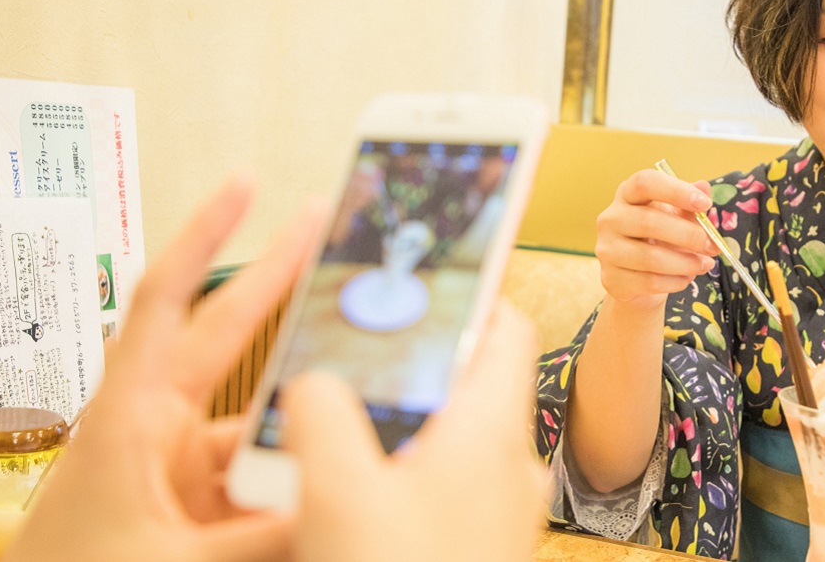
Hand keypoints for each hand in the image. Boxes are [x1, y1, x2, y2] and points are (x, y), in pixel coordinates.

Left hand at [6, 175, 325, 561]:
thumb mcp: (172, 560)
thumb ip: (263, 536)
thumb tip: (340, 508)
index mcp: (132, 414)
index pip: (173, 301)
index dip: (207, 236)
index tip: (243, 183)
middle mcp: (156, 424)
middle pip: (228, 336)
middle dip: (275, 281)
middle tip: (324, 227)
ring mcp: (177, 462)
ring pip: (257, 428)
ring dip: (298, 437)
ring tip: (351, 447)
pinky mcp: (193, 501)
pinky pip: (256, 479)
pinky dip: (289, 488)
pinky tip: (322, 505)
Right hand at [282, 301, 546, 561]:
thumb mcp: (338, 491)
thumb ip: (322, 415)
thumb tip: (313, 382)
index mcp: (493, 432)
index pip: (507, 331)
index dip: (466, 298)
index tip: (421, 288)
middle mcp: (510, 469)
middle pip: (465, 390)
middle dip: (407, 374)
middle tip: (351, 368)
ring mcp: (501, 513)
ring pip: (449, 447)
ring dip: (397, 435)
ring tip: (335, 440)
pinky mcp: (482, 547)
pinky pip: (443, 494)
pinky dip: (402, 483)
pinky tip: (351, 503)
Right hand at [594, 169, 719, 308]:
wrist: (637, 279)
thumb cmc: (658, 240)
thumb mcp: (675, 217)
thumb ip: (689, 205)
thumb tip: (704, 188)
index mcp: (627, 195)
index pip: (645, 183)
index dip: (676, 191)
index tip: (705, 204)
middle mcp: (611, 219)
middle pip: (649, 221)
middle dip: (688, 235)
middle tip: (712, 245)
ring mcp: (607, 250)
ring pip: (650, 257)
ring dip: (686, 263)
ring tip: (705, 264)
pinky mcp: (612, 279)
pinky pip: (649, 282)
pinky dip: (676, 281)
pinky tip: (687, 278)